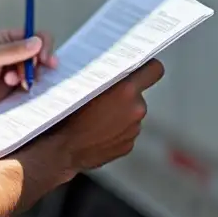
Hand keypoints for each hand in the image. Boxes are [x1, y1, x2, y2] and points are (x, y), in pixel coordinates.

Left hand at [0, 29, 58, 116]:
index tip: (44, 59)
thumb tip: (37, 42)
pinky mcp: (15, 84)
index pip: (33, 35)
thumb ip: (13, 50)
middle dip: (37, 64)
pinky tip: (17, 88)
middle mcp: (12, 51)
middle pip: (39, 52)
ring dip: (31, 76)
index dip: (43, 45)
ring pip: (37, 69)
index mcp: (5, 38)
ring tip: (14, 82)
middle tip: (30, 76)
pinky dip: (29, 85)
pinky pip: (32, 82)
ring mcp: (15, 68)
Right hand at [54, 59, 163, 173]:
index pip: (154, 69)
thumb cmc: (69, 114)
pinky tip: (98, 131)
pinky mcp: (129, 145)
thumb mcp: (85, 85)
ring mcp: (134, 129)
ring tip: (97, 117)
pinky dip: (115, 130)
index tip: (141, 67)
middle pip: (138, 94)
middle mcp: (136, 109)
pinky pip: (125, 131)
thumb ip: (106, 76)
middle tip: (106, 96)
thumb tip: (114, 67)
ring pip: (131, 113)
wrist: (63, 149)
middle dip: (125, 94)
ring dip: (120, 113)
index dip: (148, 67)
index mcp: (127, 90)